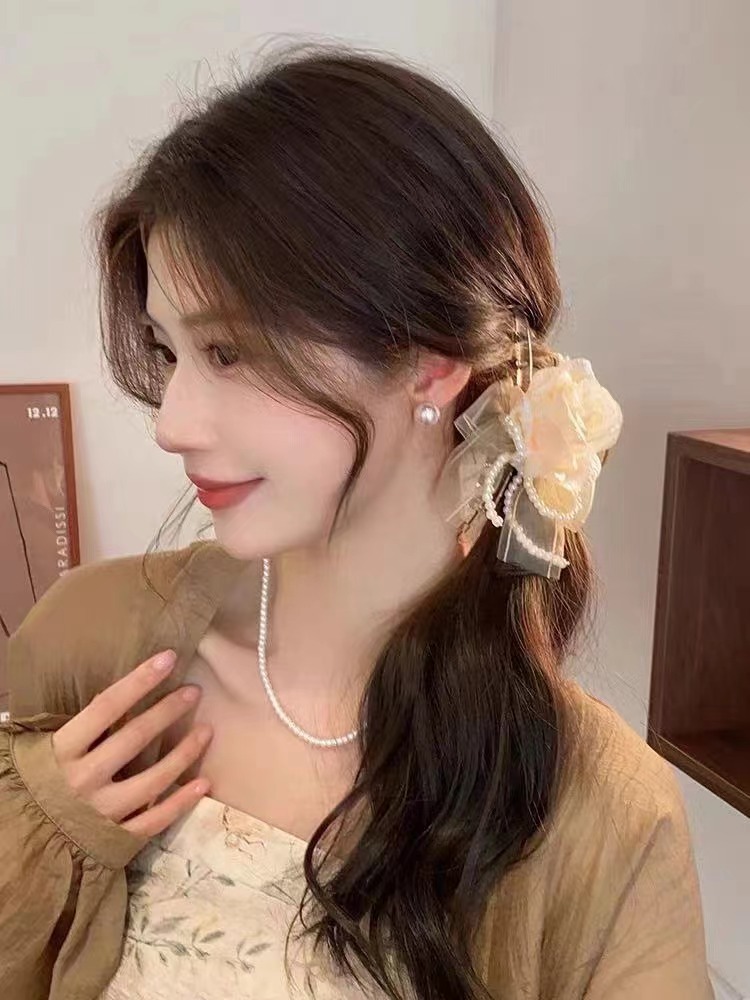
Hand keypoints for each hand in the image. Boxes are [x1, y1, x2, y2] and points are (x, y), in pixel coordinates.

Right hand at [51, 649, 212, 837]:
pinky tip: (203, 783)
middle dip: (167, 712)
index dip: (139, 681)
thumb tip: (111, 694)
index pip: (106, 707)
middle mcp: (83, 779)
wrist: (22, 841)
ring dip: (184, 754)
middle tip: (194, 691)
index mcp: (62, 751)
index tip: (168, 659)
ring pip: (152, 780)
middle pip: (135, 738)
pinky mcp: (114, 838)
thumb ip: (81, 727)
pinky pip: (154, 820)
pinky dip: (180, 802)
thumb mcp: (46, 749)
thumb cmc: (39, 783)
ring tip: (207, 730)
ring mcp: (101, 812)